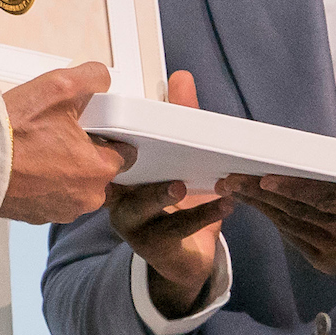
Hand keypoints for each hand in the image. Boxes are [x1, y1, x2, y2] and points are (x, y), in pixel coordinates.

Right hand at [0, 63, 131, 224]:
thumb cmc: (11, 132)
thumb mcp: (58, 86)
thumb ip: (92, 77)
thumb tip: (102, 80)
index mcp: (99, 170)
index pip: (124, 152)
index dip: (107, 132)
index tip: (87, 123)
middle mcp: (86, 198)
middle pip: (98, 169)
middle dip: (83, 150)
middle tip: (56, 131)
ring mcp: (61, 211)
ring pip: (74, 183)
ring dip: (63, 166)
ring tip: (37, 146)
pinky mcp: (37, 216)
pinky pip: (51, 194)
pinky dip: (43, 180)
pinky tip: (26, 162)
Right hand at [107, 72, 235, 316]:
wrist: (185, 258)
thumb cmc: (178, 200)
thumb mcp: (180, 157)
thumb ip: (181, 118)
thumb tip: (181, 76)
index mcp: (120, 172)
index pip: (110, 150)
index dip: (112, 134)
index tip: (125, 117)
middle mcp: (118, 198)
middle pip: (118, 178)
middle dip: (129, 160)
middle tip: (145, 144)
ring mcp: (133, 224)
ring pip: (141, 208)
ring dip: (161, 195)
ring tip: (180, 185)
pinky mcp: (154, 245)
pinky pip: (175, 229)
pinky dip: (202, 215)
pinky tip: (225, 204)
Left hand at [220, 108, 335, 286]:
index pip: (329, 198)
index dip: (296, 189)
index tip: (266, 177)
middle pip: (303, 212)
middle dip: (264, 195)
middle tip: (233, 178)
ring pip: (294, 226)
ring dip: (261, 207)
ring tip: (234, 187)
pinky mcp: (327, 264)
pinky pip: (295, 238)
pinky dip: (274, 219)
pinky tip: (255, 203)